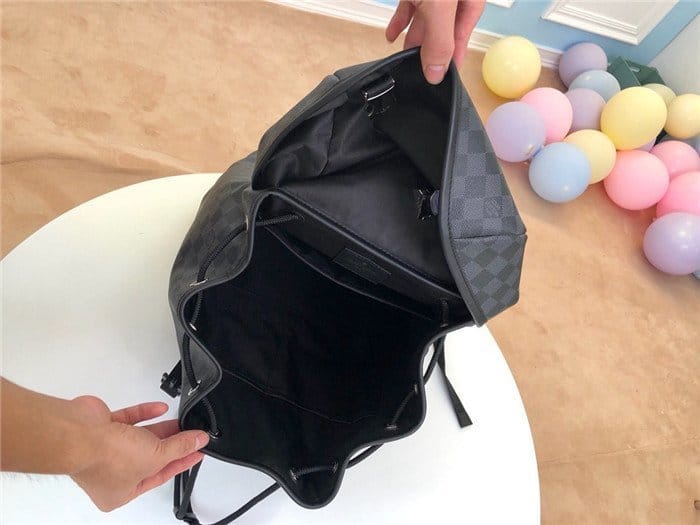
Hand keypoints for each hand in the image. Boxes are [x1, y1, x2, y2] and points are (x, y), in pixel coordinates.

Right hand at [69, 396, 208, 511]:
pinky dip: (144, 413)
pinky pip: (129, 419)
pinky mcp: (102, 427)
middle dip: (171, 444)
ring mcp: (105, 449)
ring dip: (160, 428)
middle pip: (149, 457)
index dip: (181, 462)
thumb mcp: (155, 457)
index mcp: (121, 492)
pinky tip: (160, 408)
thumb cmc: (106, 458)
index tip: (196, 453)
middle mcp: (110, 473)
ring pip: (139, 438)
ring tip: (180, 421)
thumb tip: (198, 442)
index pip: (160, 476)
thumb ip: (180, 448)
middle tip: (190, 435)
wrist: (79, 433)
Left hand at [385, 0, 485, 83]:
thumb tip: (437, 72)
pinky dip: (400, 22)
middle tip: (418, 71)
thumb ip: (440, 40)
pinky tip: (392, 35)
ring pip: (424, 20)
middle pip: (443, 30)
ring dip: (413, 39)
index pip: (463, 35)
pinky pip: (408, 7)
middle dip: (429, 51)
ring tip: (404, 57)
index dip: (452, 58)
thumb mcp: (440, 5)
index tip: (442, 78)